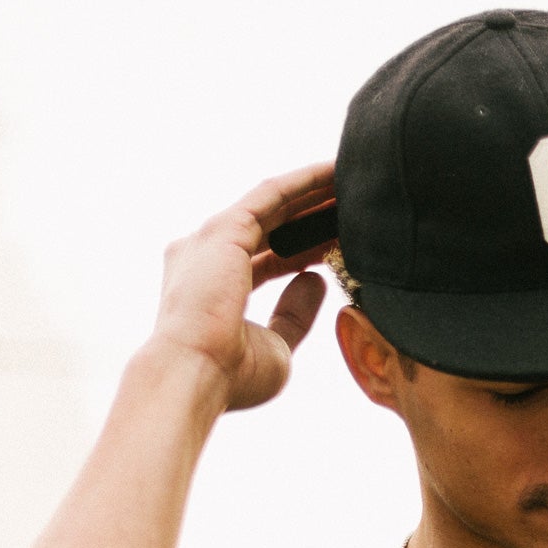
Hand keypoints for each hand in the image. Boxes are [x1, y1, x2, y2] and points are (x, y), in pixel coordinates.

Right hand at [148, 163, 337, 415]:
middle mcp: (207, 255)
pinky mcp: (225, 228)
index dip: (305, 249)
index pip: (268, 258)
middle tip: (351, 203)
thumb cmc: (229, 375)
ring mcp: (213, 239)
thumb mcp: (275, 345)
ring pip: (274, 204)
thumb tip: (316, 280)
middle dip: (312, 214)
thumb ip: (293, 314)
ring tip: (350, 179)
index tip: (338, 242)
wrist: (195, 375)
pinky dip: (303, 182)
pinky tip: (333, 172)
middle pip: (272, 226)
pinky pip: (272, 195)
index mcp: (211, 286)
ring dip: (312, 191)